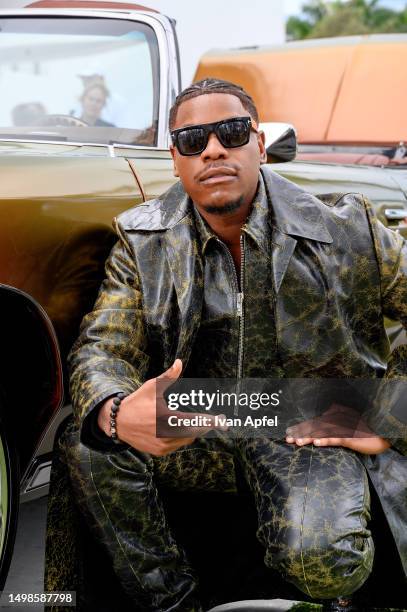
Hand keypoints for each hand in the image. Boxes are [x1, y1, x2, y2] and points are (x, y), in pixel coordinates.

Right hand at [97, 359, 226, 454]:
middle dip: (203, 426)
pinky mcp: (159, 452)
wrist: (119, 422)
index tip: (222, 422)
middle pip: (194, 433)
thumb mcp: (152, 387)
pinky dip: (180, 438)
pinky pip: (177, 445)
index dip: (210, 422)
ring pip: (187, 440)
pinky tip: (177, 429)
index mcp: (166, 417)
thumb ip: (169, 376)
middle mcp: (165, 434)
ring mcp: (162, 445)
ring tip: (192, 422)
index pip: (195, 422)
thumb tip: (179, 362)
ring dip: (191, 432)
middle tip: (211, 420)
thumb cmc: (138, 401)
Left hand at [285, 403, 390, 454]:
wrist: (383, 433)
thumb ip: (335, 429)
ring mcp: (344, 428)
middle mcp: (338, 421)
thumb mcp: (348, 430)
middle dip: (301, 433)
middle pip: (316, 427)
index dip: (302, 428)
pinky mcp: (352, 436)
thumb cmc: (365, 432)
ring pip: (323, 433)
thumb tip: (321, 432)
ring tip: (298, 442)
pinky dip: (327, 440)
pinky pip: (337, 438)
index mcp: (335, 419)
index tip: (289, 433)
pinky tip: (317, 443)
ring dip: (310, 437)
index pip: (315, 423)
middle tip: (288, 439)